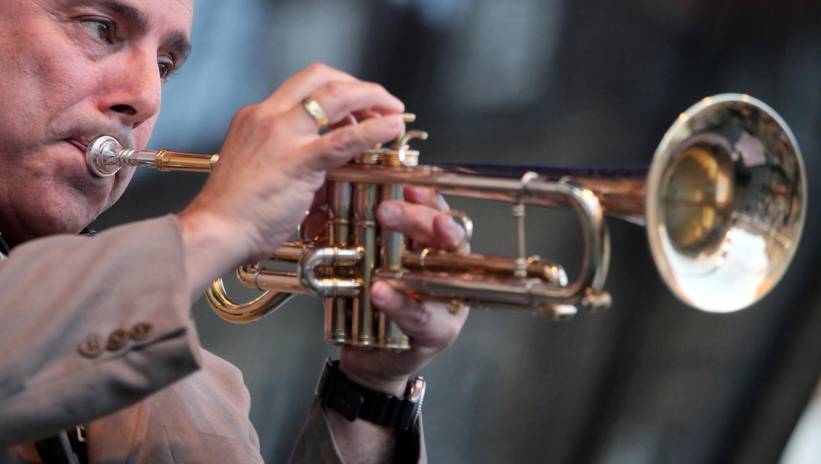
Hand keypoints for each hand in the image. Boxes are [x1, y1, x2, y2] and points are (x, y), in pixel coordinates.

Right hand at [177, 64, 405, 291]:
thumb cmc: (234, 212)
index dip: (338, 87)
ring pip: (336, 96)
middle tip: (382, 103)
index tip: (357, 103)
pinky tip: (391, 129)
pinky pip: (343, 139)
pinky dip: (373, 130)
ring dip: (371, 98)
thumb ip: (289, 158)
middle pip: (322, 78)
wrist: (215, 231)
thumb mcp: (259, 169)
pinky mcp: (297, 160)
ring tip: (393, 113)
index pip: (304, 85)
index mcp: (255, 117)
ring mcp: (282, 135)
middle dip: (358, 85)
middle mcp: (267, 116)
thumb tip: (326, 167)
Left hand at [339, 186, 469, 395]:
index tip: (404, 184)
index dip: (425, 196)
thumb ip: (362, 234)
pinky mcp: (438, 332)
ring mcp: (448, 302)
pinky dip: (398, 301)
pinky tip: (378, 290)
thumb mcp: (368, 262)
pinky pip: (420, 314)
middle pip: (446, 235)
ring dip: (417, 249)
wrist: (372, 358)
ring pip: (443, 270)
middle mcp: (450, 271)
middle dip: (418, 218)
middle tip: (384, 209)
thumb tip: (336, 199)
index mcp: (434, 248)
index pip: (438, 213)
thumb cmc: (373, 305)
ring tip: (388, 236)